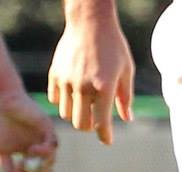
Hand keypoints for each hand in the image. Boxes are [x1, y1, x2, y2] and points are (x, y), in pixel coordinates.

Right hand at [0, 92, 57, 171]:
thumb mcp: (1, 153)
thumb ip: (7, 170)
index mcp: (28, 155)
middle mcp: (39, 148)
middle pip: (45, 171)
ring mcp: (44, 138)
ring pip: (50, 161)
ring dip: (38, 167)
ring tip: (21, 164)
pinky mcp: (47, 127)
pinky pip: (52, 145)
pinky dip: (43, 152)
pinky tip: (30, 150)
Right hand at [48, 11, 133, 144]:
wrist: (90, 22)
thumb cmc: (113, 45)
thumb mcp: (126, 70)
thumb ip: (125, 96)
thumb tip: (126, 118)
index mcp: (104, 86)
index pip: (102, 121)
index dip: (105, 135)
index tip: (107, 140)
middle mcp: (84, 86)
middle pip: (81, 123)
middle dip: (89, 125)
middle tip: (94, 118)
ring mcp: (66, 81)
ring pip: (66, 114)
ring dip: (75, 113)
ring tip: (83, 102)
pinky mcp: (54, 75)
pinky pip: (54, 99)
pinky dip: (62, 100)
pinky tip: (71, 91)